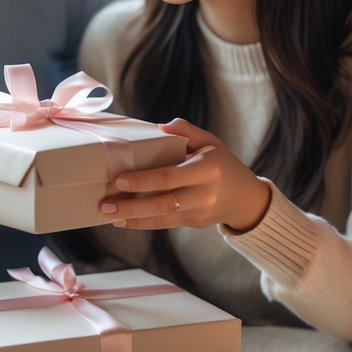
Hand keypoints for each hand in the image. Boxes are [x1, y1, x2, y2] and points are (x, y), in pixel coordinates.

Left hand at [100, 118, 270, 231]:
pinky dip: (143, 223)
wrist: (245, 198)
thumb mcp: (210, 141)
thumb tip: (161, 127)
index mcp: (208, 169)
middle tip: (106, 204)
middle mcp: (205, 194)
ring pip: (163, 218)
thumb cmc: (222, 163)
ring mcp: (200, 212)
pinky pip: (165, 224)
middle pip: (165, 203)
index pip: (171, 176)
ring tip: (109, 214)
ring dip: (133, 218)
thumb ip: (187, 131)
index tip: (119, 180)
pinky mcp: (194, 224)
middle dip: (133, 206)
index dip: (144, 180)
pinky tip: (123, 220)